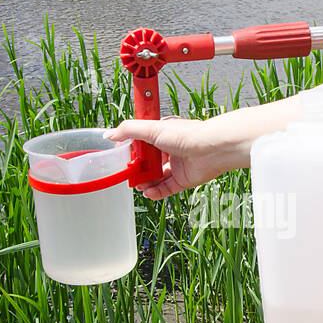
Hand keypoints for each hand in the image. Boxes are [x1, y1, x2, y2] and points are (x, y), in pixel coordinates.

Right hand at [104, 117, 240, 200]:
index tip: (121, 158)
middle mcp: (170, 150)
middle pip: (148, 163)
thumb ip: (129, 130)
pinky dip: (156, 192)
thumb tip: (110, 134)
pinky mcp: (184, 180)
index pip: (142, 144)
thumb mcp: (152, 129)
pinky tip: (148, 193)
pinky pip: (166, 189)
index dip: (131, 152)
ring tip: (138, 186)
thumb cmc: (187, 134)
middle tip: (128, 175)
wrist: (213, 149)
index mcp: (162, 134)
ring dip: (145, 183)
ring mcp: (177, 166)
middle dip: (137, 170)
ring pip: (156, 177)